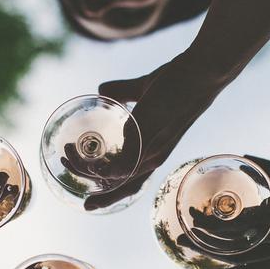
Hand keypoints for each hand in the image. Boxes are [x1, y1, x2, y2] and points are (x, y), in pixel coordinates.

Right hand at [77, 54, 224, 210]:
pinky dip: (103, 170)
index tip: (90, 190)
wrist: (200, 72)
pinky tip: (87, 165)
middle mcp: (155, 157)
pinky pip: (123, 166)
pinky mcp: (148, 140)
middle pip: (124, 189)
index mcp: (153, 150)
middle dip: (100, 197)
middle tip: (80, 195)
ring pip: (117, 178)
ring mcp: (153, 151)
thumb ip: (123, 91)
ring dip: (88, 173)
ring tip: (68, 157)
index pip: (131, 181)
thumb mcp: (144, 89)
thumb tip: (101, 88)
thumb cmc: (177, 80)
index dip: (110, 189)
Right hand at [182, 155, 269, 268]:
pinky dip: (220, 229)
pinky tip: (204, 222)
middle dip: (211, 262)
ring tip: (188, 233)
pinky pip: (243, 231)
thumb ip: (268, 175)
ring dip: (208, 242)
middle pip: (241, 264)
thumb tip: (245, 156)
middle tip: (187, 253)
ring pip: (237, 247)